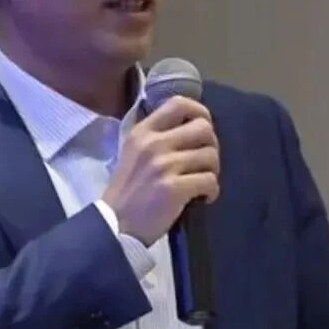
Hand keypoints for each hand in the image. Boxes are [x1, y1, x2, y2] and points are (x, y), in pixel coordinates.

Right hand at [101, 96, 219, 245]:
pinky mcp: (174, 188)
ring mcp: (164, 165)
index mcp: (143, 131)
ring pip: (210, 155)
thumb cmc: (128, 190)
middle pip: (203, 128)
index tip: (204, 127)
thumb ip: (158, 137)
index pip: (179, 103)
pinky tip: (203, 198)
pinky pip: (210, 180)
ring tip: (202, 182)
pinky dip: (212, 191)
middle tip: (205, 162)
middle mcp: (154, 143)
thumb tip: (192, 129)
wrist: (115, 225)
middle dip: (212, 145)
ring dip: (213, 170)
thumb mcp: (134, 153)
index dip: (200, 112)